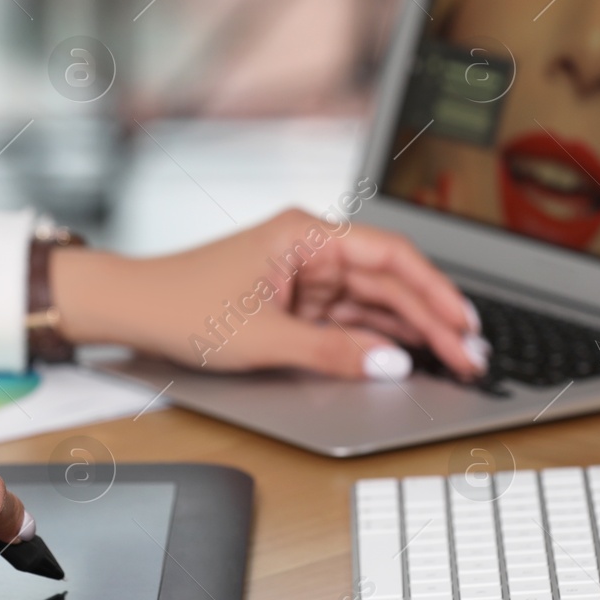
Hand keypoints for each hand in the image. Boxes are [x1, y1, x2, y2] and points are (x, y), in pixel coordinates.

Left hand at [51, 208, 486, 379]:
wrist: (129, 310)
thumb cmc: (180, 304)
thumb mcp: (262, 338)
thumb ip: (333, 352)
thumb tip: (392, 364)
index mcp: (307, 235)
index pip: (391, 256)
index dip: (435, 290)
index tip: (465, 322)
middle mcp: (311, 250)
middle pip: (389, 284)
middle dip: (432, 320)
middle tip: (470, 356)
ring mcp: (305, 278)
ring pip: (373, 305)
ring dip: (410, 333)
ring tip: (452, 362)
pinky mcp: (295, 304)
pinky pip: (348, 321)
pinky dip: (376, 341)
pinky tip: (407, 358)